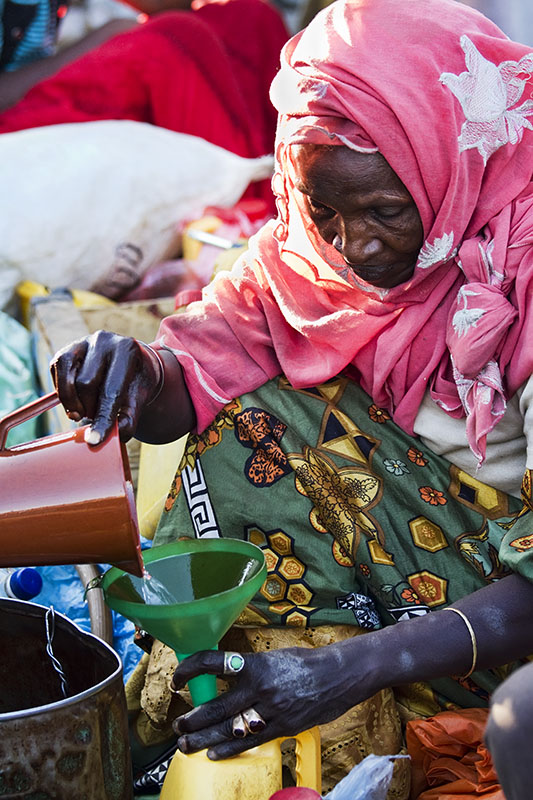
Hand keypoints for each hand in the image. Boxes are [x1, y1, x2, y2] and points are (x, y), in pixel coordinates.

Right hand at [50, 330, 159, 443]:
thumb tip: (116, 435)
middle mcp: (103, 340)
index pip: (111, 390)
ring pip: (68, 379)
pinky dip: (64, 392)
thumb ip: (130, 418)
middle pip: (86, 384)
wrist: (131, 364)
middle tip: (97, 416)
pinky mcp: (66, 350)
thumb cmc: (135, 383)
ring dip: (73, 402)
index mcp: (127, 350)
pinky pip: (56, 373)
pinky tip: (76, 397)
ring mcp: (82, 342)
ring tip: (85, 410)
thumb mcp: (139, 400)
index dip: (103, 418)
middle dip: (90, 409)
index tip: (95, 440)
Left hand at [171, 644, 375, 759]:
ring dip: (205, 738)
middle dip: (193, 719)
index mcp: (255, 664)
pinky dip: (230, 748)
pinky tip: (214, 753)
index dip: (190, 670)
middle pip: (217, 706)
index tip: (178, 679)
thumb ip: (249, 668)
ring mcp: (271, 710)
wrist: (339, 675)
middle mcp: (260, 687)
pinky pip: (251, 741)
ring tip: (187, 744)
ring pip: (230, 728)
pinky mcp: (283, 727)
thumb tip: (222, 676)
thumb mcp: (273, 657)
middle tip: (178, 726)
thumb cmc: (306, 663)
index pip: (213, 662)